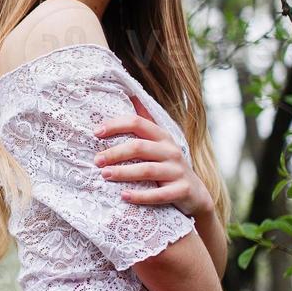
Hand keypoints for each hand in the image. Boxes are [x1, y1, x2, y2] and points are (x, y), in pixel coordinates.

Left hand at [93, 101, 213, 217]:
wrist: (196, 194)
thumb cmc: (168, 165)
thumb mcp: (159, 142)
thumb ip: (145, 121)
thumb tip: (131, 94)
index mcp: (162, 136)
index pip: (138, 123)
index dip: (116, 125)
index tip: (96, 132)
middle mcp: (171, 150)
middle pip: (139, 147)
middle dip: (115, 152)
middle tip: (96, 160)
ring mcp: (177, 171)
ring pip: (148, 170)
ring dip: (124, 172)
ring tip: (105, 175)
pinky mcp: (181, 190)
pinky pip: (159, 194)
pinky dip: (141, 195)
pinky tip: (124, 196)